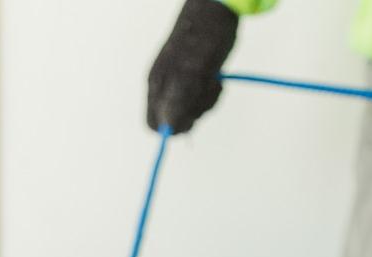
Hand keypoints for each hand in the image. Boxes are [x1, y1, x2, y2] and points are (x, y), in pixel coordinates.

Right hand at [147, 0, 237, 134]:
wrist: (217, 9)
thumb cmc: (204, 37)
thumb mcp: (194, 71)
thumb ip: (179, 101)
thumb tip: (168, 129)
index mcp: (157, 85)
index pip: (154, 124)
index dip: (173, 127)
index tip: (192, 116)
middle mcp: (164, 86)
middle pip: (174, 122)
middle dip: (193, 114)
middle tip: (206, 92)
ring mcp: (178, 82)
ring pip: (189, 112)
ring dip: (205, 103)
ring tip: (213, 82)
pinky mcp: (192, 79)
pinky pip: (199, 101)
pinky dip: (210, 96)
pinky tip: (215, 80)